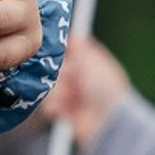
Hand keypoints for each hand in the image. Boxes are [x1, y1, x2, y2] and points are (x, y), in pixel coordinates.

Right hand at [45, 29, 132, 143]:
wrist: (107, 121)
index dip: (57, 53)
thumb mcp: (94, 62)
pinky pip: (47, 105)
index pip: (66, 52)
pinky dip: (54, 106)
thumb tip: (73, 34)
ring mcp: (69, 95)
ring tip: (70, 98)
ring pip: (48, 88)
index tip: (51, 52)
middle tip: (69, 79)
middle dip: (57, 75)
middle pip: (52, 70)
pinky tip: (64, 109)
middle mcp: (77, 78)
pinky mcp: (63, 112)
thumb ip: (81, 48)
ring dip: (57, 93)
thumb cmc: (106, 89)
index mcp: (87, 63)